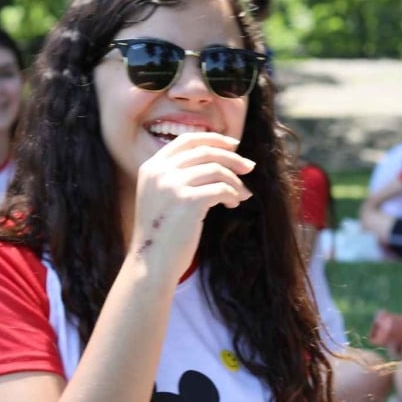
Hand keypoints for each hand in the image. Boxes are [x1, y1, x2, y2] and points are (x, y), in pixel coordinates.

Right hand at [130, 132, 253, 278]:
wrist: (152, 262)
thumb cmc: (162, 234)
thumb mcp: (161, 197)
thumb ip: (177, 176)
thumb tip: (218, 161)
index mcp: (151, 167)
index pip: (186, 140)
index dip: (213, 139)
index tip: (233, 145)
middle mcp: (160, 172)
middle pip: (205, 152)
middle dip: (232, 158)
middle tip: (249, 167)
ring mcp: (172, 185)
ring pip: (217, 170)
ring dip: (235, 181)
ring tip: (242, 195)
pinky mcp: (188, 201)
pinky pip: (221, 188)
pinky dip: (232, 194)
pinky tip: (232, 204)